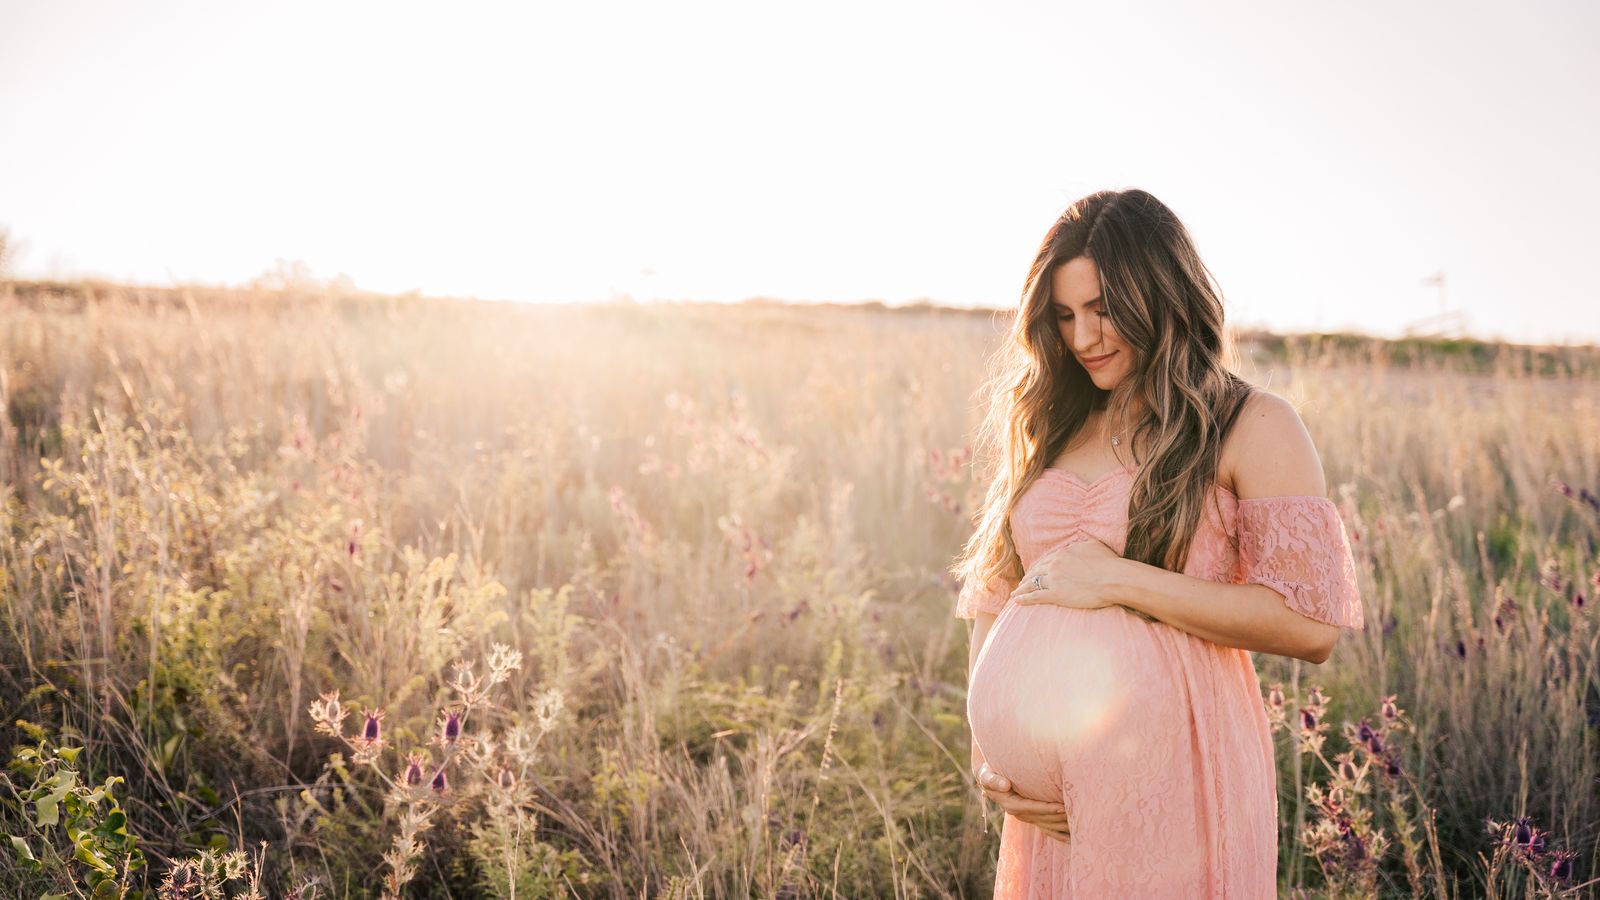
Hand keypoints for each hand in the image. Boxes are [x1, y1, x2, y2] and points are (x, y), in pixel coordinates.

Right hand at [976, 762, 1070, 841]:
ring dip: (1062, 825)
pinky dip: (1058, 833)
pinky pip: (1046, 827)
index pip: (1032, 808)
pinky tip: (1071, 837)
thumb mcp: (987, 775)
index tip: (1061, 807)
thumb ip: (993, 780)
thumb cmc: (990, 774)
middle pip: (1043, 819)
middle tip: (1077, 814)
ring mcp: (1026, 817)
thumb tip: (1004, 785)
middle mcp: (1019, 813)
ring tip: (1079, 824)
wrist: (990, 779)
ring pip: (1047, 824)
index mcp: (1011, 804)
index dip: (1047, 809)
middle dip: (1059, 817)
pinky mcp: (1031, 816)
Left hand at [1009, 537, 1124, 611]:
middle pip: (1036, 571)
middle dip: (1028, 577)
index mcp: (1063, 553)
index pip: (1046, 560)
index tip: (1035, 571)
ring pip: (1032, 583)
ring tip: (1016, 593)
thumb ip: (1082, 544)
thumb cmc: (1109, 563)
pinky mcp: (1056, 594)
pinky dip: (1024, 598)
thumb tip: (1079, 544)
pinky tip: (1017, 600)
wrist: (1114, 578)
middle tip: (1022, 583)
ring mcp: (1054, 579)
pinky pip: (1035, 596)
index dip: (1039, 567)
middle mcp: (1055, 564)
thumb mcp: (1094, 545)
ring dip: (1022, 588)